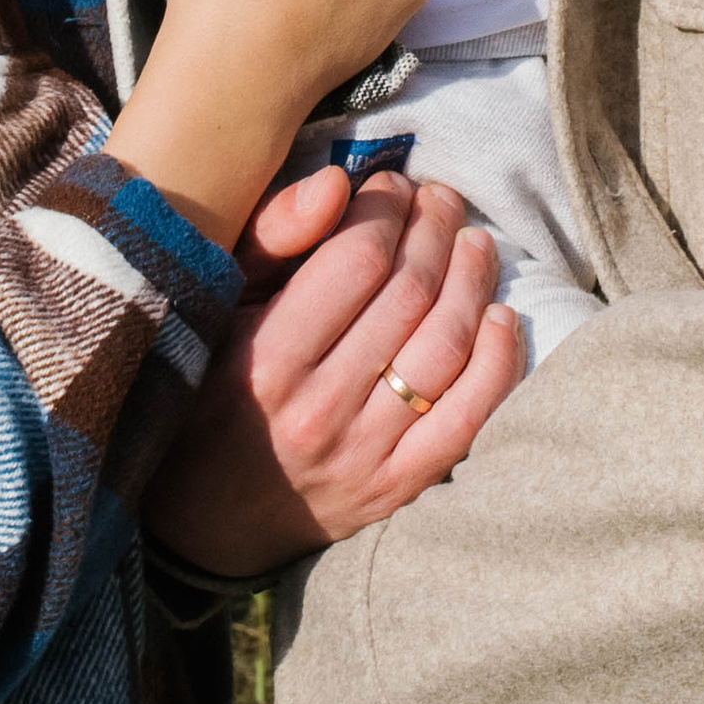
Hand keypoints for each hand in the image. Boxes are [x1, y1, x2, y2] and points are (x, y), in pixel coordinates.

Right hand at [145, 170, 522, 576]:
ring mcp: (363, 455)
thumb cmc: (206, 391)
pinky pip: (468, 421)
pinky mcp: (397, 489)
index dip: (388, 209)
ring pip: (445, 349)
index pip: (357, 261)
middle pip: (410, 296)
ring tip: (475, 243)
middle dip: (437, 230)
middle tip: (443, 200)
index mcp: (265, 359)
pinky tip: (502, 318)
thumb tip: (338, 183)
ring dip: (474, 281)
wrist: (202, 520)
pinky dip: (498, 364)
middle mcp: (318, 410)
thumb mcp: (214, 309)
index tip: (394, 185)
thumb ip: (271, 238)